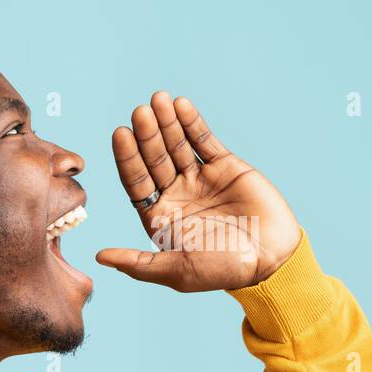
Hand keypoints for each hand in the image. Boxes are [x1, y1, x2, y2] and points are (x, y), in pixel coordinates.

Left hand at [95, 91, 300, 291]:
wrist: (272, 259)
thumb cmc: (224, 271)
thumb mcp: (178, 272)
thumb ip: (139, 263)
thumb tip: (99, 258)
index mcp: (161, 217)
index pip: (136, 182)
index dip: (128, 158)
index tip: (121, 134)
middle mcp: (176, 194)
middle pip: (154, 159)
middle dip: (147, 135)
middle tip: (139, 112)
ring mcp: (200, 178)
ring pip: (177, 145)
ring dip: (167, 123)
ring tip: (158, 100)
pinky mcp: (225, 166)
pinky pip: (205, 140)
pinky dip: (192, 123)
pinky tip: (181, 105)